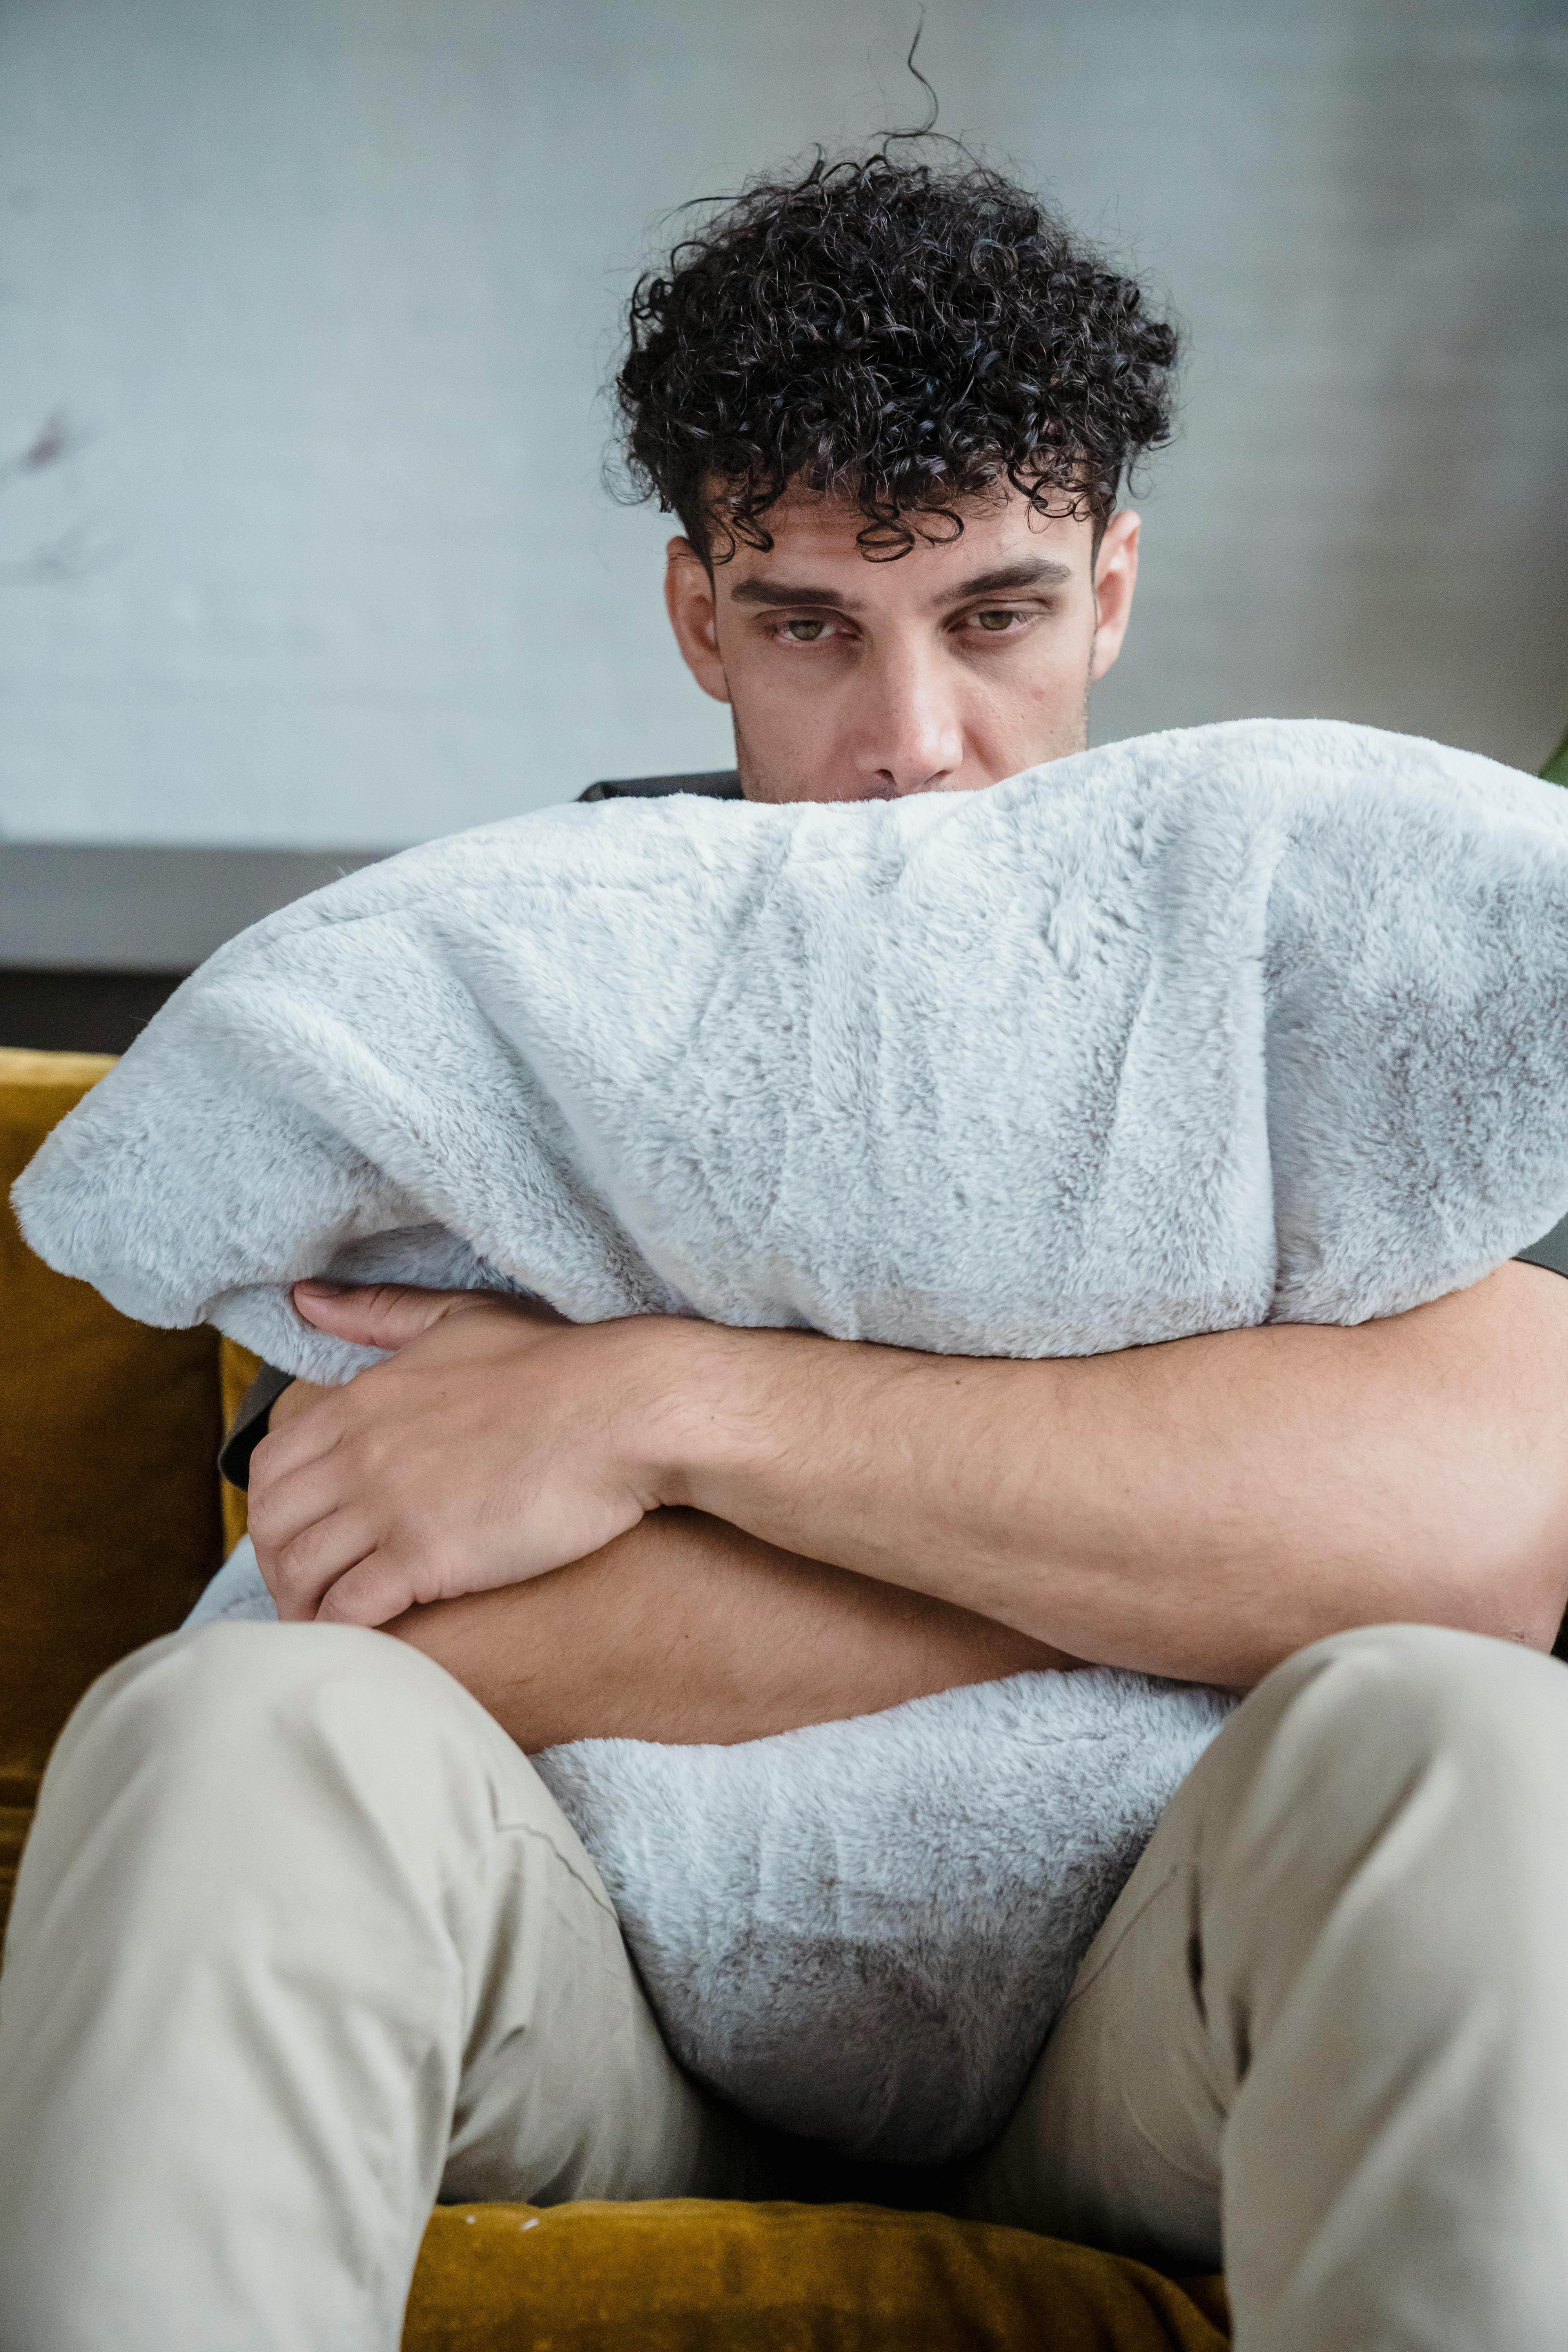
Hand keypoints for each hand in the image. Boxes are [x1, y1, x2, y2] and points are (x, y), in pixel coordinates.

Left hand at [246, 1281, 691, 1628]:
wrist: (623, 1410)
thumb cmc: (555, 1362)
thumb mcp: (459, 1318)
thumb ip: (378, 1313)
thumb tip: (305, 1298)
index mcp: (361, 1401)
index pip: (270, 1467)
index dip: (276, 1510)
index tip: (302, 1535)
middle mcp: (359, 1453)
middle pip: (273, 1525)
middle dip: (280, 1564)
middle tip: (311, 1589)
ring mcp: (388, 1507)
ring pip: (300, 1572)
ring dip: (306, 1604)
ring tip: (331, 1624)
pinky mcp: (426, 1558)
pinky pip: (348, 1610)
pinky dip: (341, 1631)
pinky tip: (365, 1642)